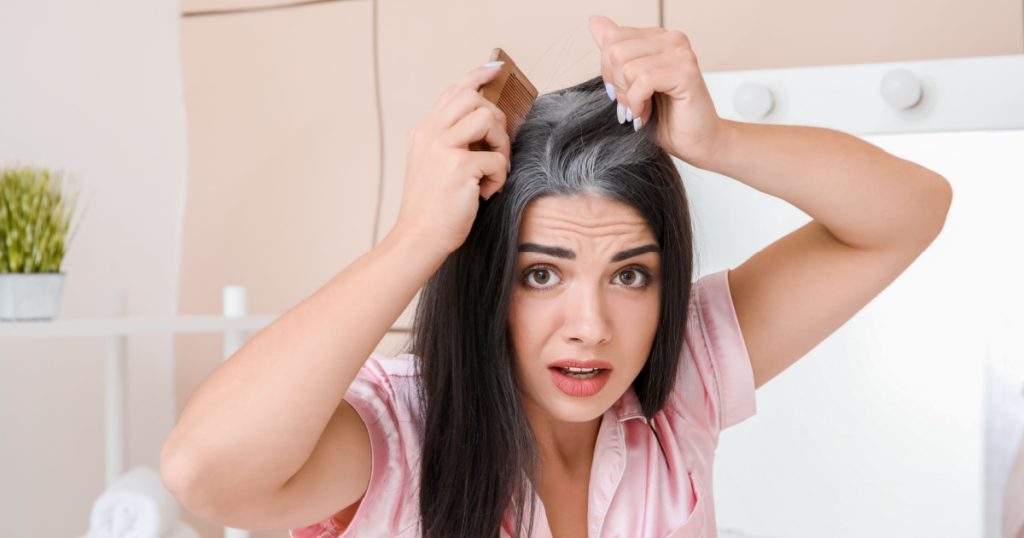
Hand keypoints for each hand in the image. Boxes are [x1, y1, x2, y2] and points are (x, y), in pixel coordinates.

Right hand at [392, 64, 510, 256]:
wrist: (418, 238)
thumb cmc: (432, 208)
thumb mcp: (433, 165)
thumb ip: (452, 142)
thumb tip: (488, 125)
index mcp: (423, 132)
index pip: (454, 91)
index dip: (478, 75)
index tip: (495, 68)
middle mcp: (430, 134)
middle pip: (473, 97)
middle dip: (496, 117)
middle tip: (497, 146)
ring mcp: (443, 148)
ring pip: (488, 118)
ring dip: (501, 144)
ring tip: (493, 169)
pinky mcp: (459, 166)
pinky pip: (497, 158)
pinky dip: (499, 177)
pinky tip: (486, 192)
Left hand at [588, 15, 729, 166]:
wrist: (696, 143)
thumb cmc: (665, 118)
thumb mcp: (628, 84)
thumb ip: (614, 53)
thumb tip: (595, 22)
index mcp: (656, 37)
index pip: (611, 37)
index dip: (608, 72)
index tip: (623, 93)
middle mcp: (670, 38)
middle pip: (615, 50)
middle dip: (617, 85)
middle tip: (631, 105)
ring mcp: (680, 53)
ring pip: (627, 66)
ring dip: (628, 97)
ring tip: (641, 110)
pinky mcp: (686, 71)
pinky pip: (642, 80)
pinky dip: (637, 103)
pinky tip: (645, 114)